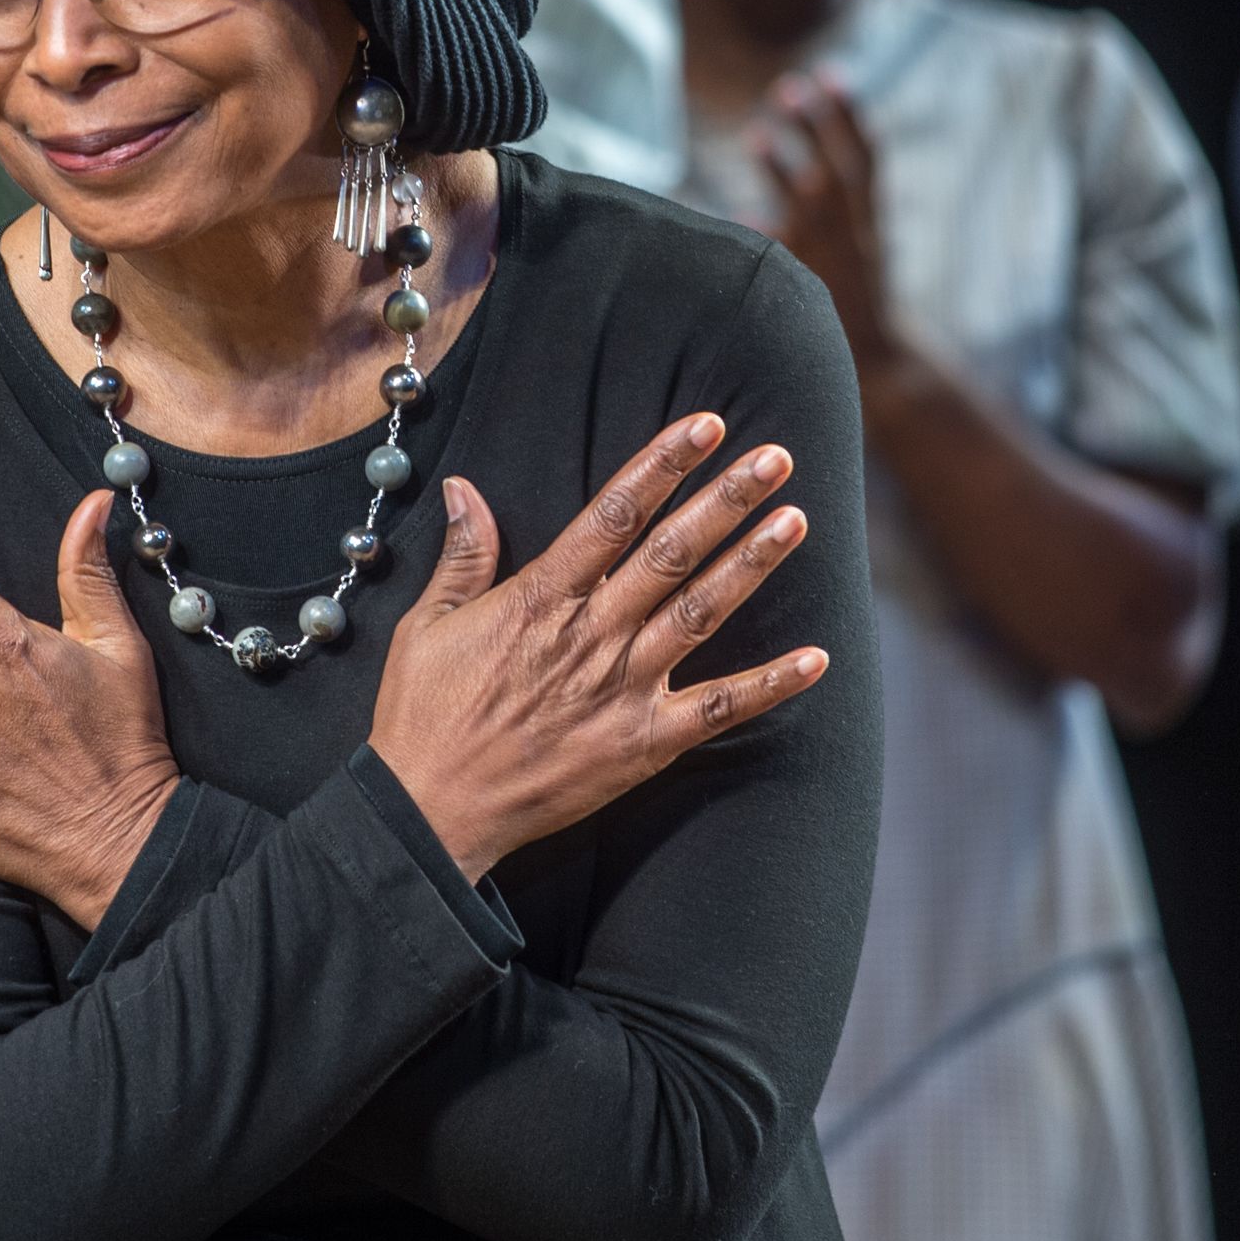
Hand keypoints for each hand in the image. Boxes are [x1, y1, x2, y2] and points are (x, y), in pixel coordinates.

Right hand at [367, 416, 829, 883]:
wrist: (430, 815)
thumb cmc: (423, 718)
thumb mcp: (428, 626)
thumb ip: (462, 556)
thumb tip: (465, 488)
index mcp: (540, 600)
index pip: (613, 515)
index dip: (662, 465)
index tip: (705, 425)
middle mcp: (590, 636)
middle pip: (670, 553)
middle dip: (725, 500)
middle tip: (776, 458)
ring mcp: (621, 690)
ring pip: (700, 614)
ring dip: (751, 565)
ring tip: (796, 520)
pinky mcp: (641, 744)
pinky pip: (716, 710)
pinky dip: (768, 686)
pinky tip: (816, 658)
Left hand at [753, 70, 899, 379]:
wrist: (878, 368)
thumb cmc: (849, 309)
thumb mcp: (844, 259)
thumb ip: (810, 228)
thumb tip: (745, 213)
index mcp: (870, 224)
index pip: (867, 157)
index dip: (850, 115)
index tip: (830, 74)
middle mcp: (855, 237)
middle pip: (838, 170)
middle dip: (816, 128)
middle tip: (788, 88)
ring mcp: (836, 262)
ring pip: (815, 207)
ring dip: (786, 171)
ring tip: (757, 135)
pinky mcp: (817, 289)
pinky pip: (790, 258)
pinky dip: (773, 235)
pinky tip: (745, 217)